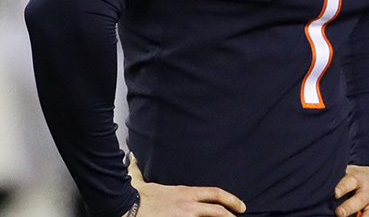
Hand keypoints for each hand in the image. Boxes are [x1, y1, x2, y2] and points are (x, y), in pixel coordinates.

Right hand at [128, 154, 246, 216]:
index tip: (239, 205)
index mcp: (184, 192)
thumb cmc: (135, 196)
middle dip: (232, 212)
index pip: (213, 193)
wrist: (127, 207)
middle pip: (217, 209)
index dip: (229, 198)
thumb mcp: (139, 181)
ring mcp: (185, 216)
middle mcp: (188, 204)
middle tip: (241, 215)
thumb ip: (138, 170)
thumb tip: (132, 158)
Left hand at [334, 165, 368, 216]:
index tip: (334, 193)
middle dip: (349, 207)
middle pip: (360, 200)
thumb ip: (336, 179)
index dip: (342, 187)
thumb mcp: (349, 175)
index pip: (350, 181)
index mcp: (359, 180)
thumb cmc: (356, 182)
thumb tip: (310, 179)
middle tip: (339, 213)